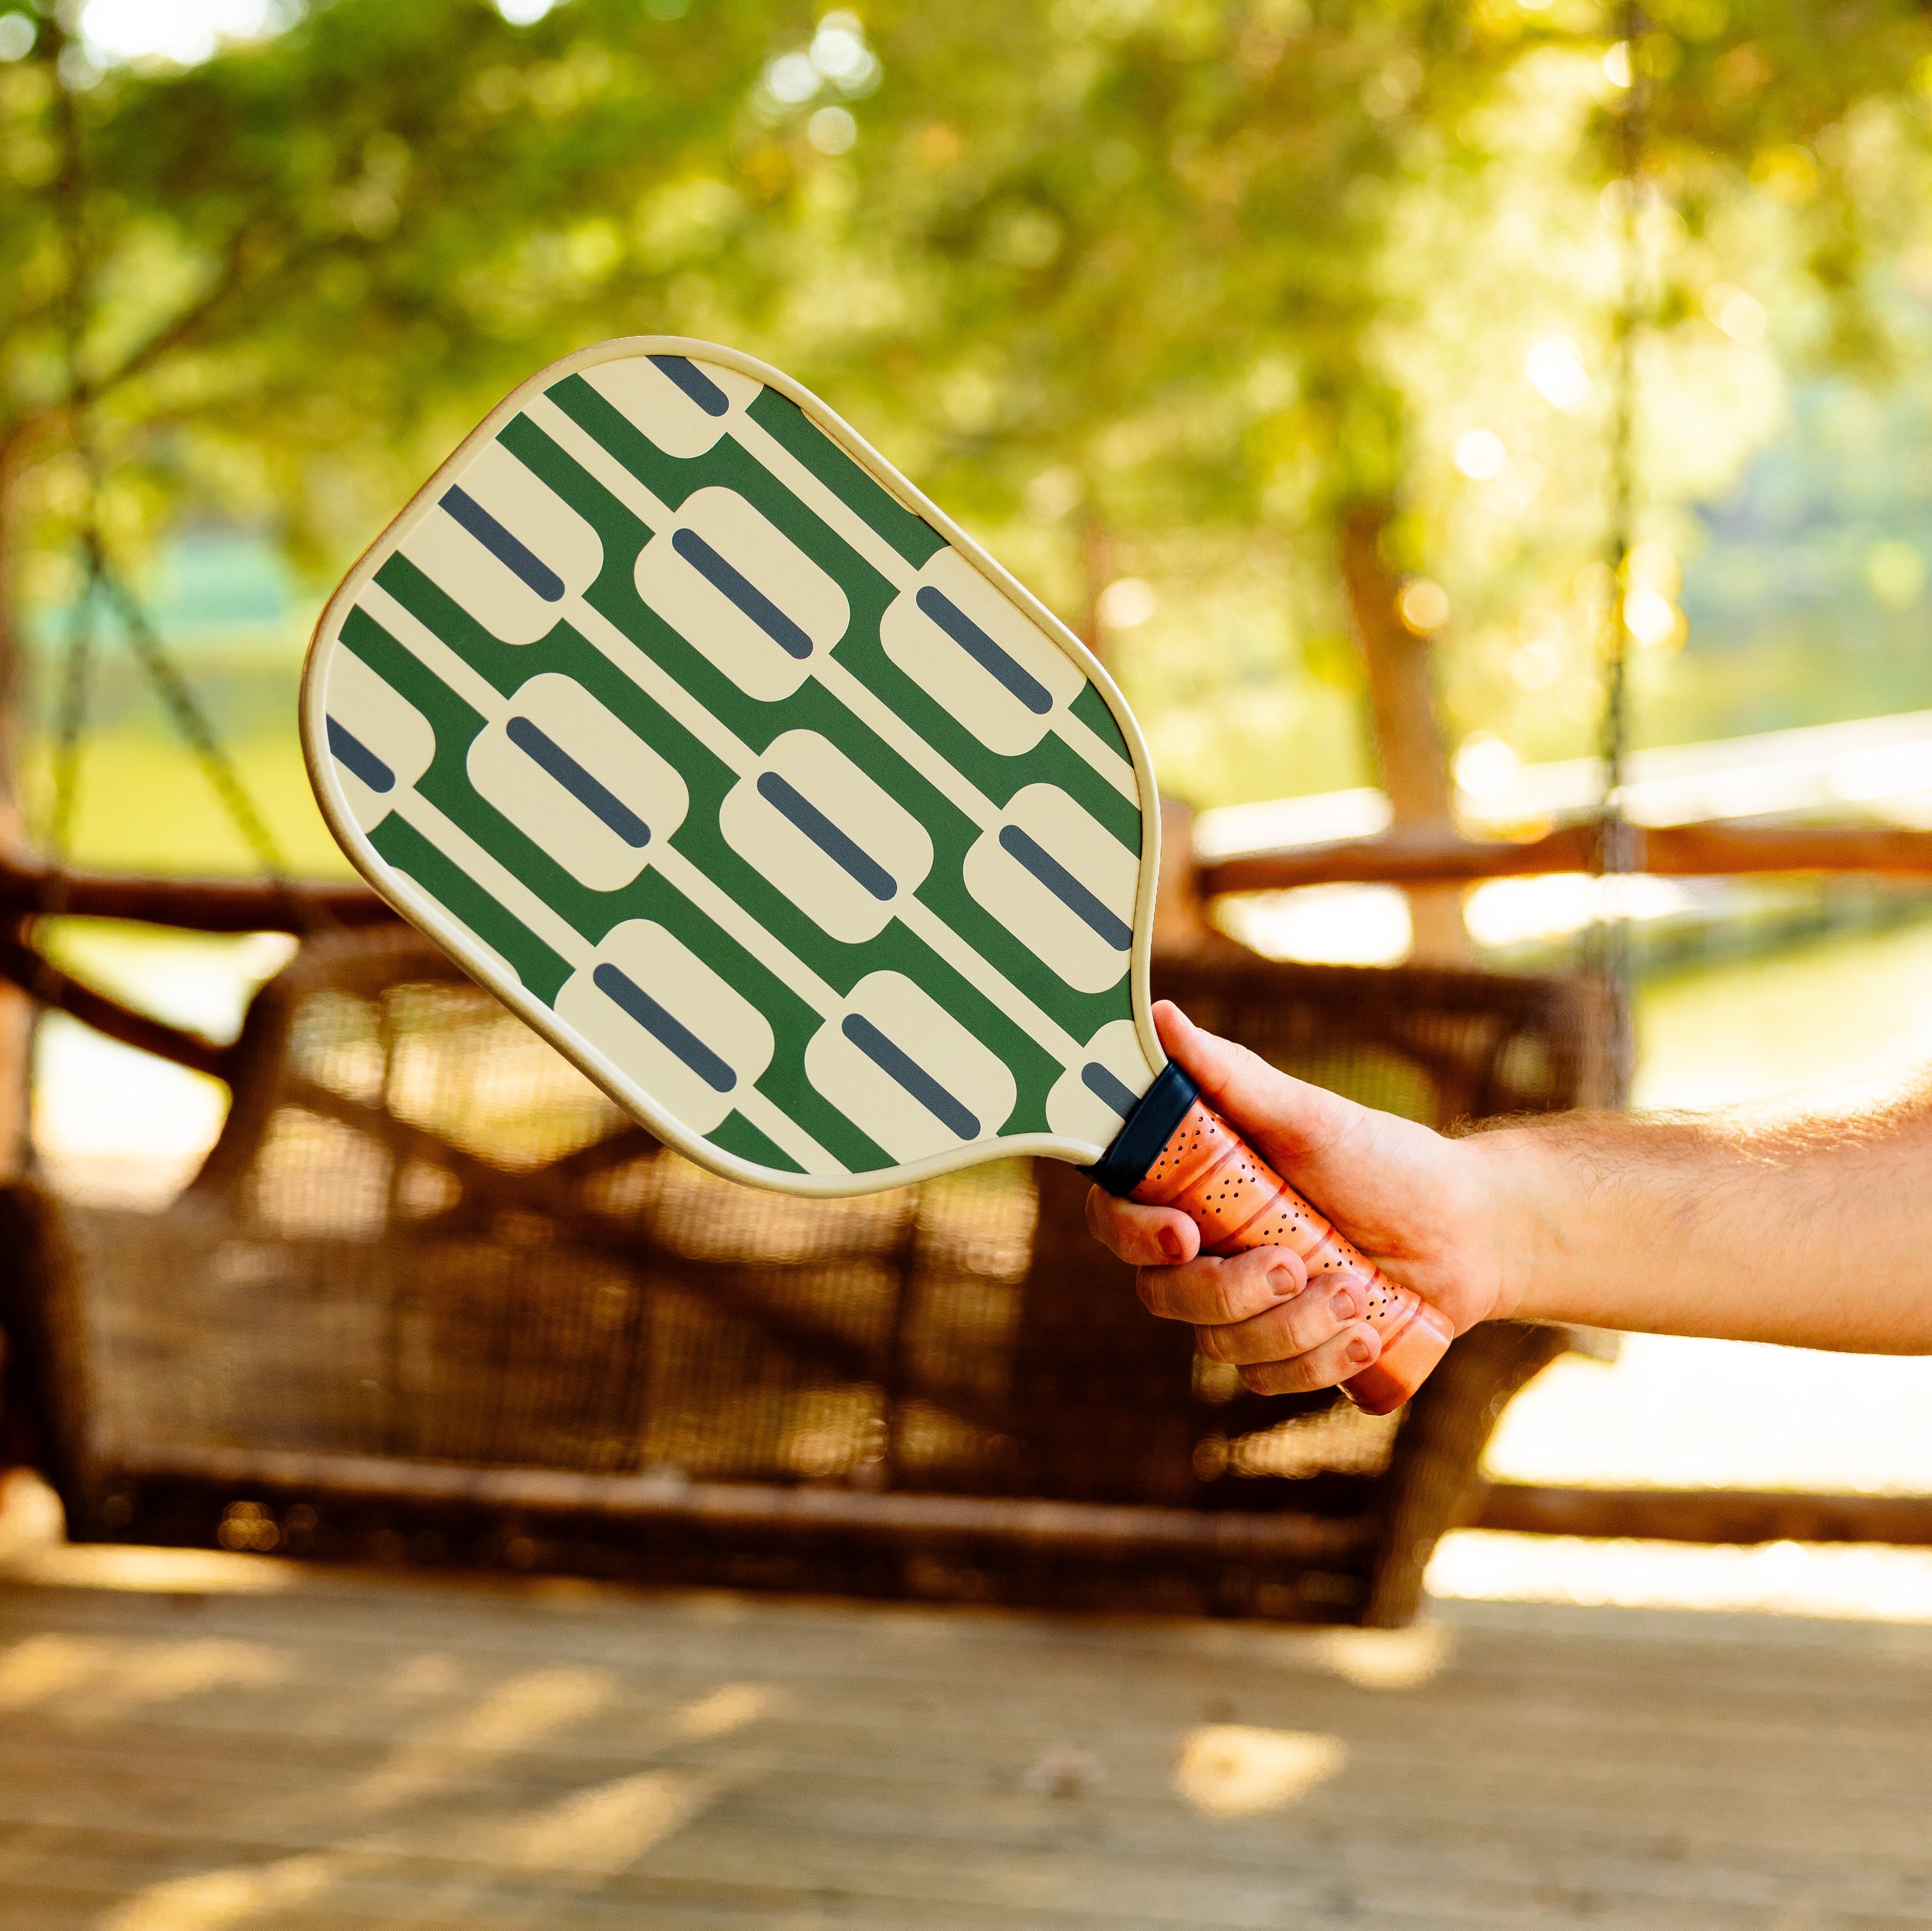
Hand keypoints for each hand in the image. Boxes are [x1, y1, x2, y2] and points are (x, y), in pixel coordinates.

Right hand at [1085, 1001, 1515, 1393]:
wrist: (1468, 1232)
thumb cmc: (1382, 1160)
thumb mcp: (1307, 1116)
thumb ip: (1229, 1076)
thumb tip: (1160, 1016)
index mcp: (1192, 1190)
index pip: (1116, 1218)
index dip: (1132, 1234)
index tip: (1185, 1235)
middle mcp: (1204, 1253)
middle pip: (1162, 1295)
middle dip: (1229, 1291)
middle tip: (1293, 1264)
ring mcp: (1242, 1311)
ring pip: (1219, 1346)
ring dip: (1291, 1326)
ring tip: (1354, 1293)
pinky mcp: (1285, 1355)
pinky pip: (1268, 1380)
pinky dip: (1319, 1361)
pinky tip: (1368, 1332)